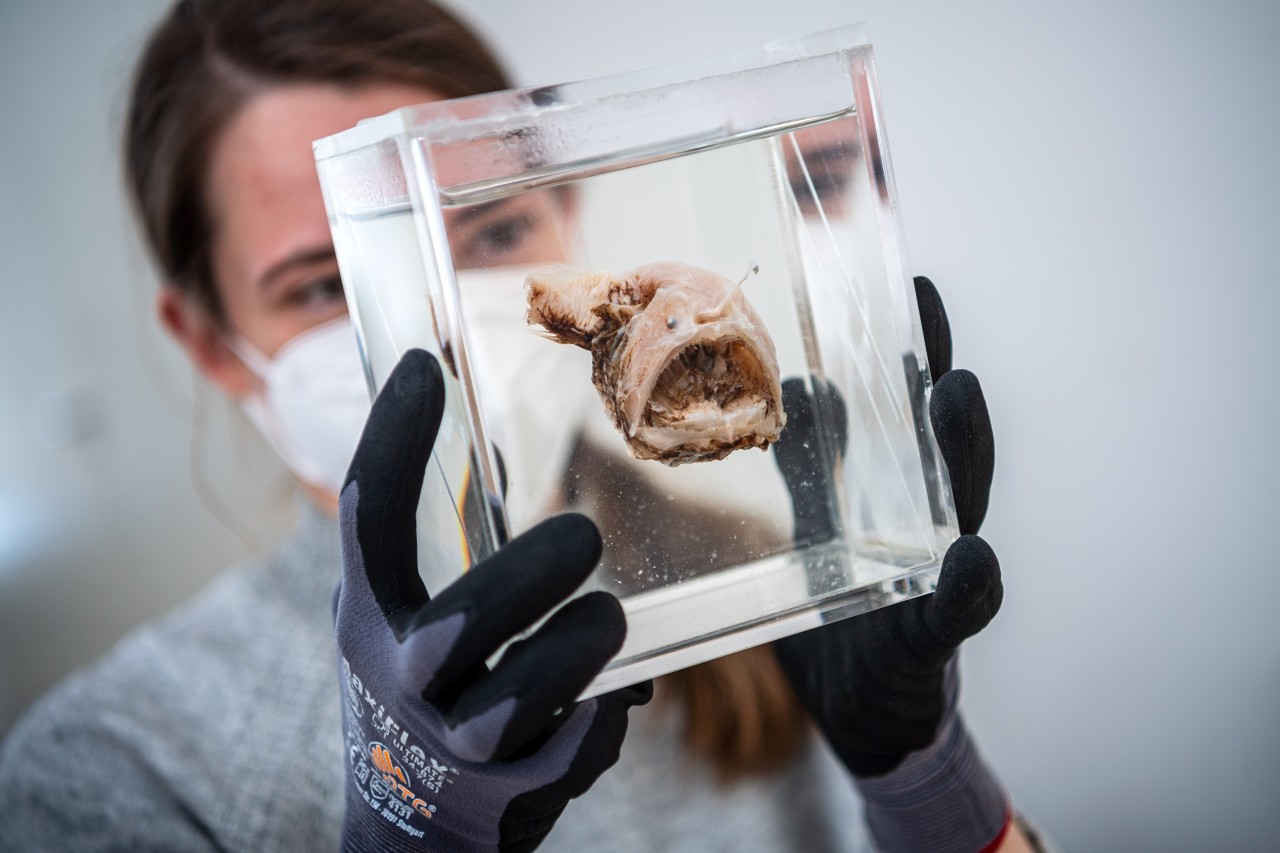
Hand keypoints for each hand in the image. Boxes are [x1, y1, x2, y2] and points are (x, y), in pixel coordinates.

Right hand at [335, 349, 651, 852]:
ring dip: (575, 652)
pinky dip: (598, 725)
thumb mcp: (402, 621)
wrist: (407, 827)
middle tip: (583, 537)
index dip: (391, 438)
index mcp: (370, 616)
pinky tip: (615, 698)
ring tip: (607, 619)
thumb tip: (502, 459)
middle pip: (455, 626)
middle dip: (528, 576)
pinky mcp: (502, 798)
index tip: (423, 362)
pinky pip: (565, 756)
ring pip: (513, 704)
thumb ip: (441, 554)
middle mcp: (398, 679)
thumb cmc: (419, 692)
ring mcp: (448, 746)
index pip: (366, 517)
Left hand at [771, 276, 1000, 776]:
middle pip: (949, 448)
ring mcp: (939, 581)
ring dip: (962, 452)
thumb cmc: (846, 609)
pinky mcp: (933, 639)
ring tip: (955, 394)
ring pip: (962, 508)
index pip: (914, 414)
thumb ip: (815, 465)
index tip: (911, 285)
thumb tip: (801, 385)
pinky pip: (958, 611)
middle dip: (944, 387)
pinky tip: (972, 555)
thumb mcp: (817, 527)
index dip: (917, 352)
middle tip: (935, 322)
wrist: (860, 709)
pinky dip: (969, 584)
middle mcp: (931, 527)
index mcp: (902, 496)